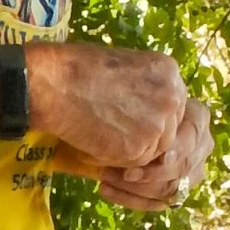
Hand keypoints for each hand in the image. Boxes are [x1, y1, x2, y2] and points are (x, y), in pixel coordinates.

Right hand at [25, 42, 197, 180]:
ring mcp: (158, 125)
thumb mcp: (126, 65)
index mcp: (169, 72)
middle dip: (144, 137)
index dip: (151, 116)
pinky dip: (111, 160)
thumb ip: (145, 87)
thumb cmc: (79, 68)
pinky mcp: (139, 149)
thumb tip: (147, 108)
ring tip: (99, 135)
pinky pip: (131, 164)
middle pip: (168, 131)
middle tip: (115, 134)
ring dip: (127, 150)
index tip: (132, 120)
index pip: (173, 106)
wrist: (56, 84)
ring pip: (151, 151)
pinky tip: (92, 144)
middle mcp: (172, 98)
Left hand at [92, 90, 212, 210]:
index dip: (174, 150)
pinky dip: (129, 198)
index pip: (190, 138)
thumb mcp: (143, 96)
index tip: (154, 157)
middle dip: (150, 173)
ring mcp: (193, 169)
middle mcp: (202, 145)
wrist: (129, 112)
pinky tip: (104, 189)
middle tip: (121, 171)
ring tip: (103, 176)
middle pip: (182, 168)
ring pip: (169, 189)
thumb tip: (146, 124)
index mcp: (199, 118)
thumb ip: (148, 106)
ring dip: (135, 187)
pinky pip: (156, 202)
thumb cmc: (134, 99)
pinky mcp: (177, 189)